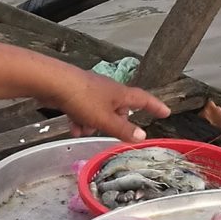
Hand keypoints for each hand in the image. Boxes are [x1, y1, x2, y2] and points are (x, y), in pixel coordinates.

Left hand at [43, 60, 170, 143]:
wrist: (54, 83)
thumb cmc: (83, 99)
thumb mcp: (105, 119)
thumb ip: (123, 129)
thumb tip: (143, 136)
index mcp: (120, 94)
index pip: (144, 100)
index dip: (155, 106)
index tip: (166, 112)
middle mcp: (109, 90)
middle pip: (119, 108)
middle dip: (114, 122)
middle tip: (109, 132)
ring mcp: (92, 91)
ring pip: (99, 111)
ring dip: (93, 124)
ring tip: (83, 130)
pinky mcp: (76, 93)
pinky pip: (84, 110)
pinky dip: (81, 119)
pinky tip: (73, 128)